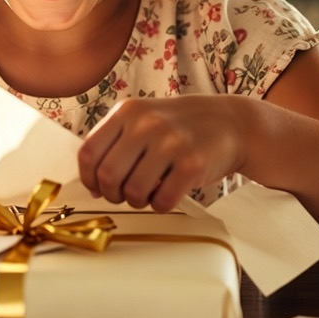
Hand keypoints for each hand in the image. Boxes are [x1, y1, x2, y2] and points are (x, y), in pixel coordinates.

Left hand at [77, 96, 250, 212]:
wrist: (230, 122)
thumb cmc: (180, 127)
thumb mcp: (143, 119)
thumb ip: (115, 143)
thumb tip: (92, 185)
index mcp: (127, 111)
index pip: (88, 152)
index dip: (88, 178)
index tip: (97, 188)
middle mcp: (146, 123)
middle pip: (108, 175)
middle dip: (112, 194)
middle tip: (124, 195)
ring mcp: (170, 142)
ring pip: (134, 191)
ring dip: (137, 202)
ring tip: (148, 193)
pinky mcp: (193, 162)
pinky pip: (162, 200)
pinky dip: (161, 205)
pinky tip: (167, 193)